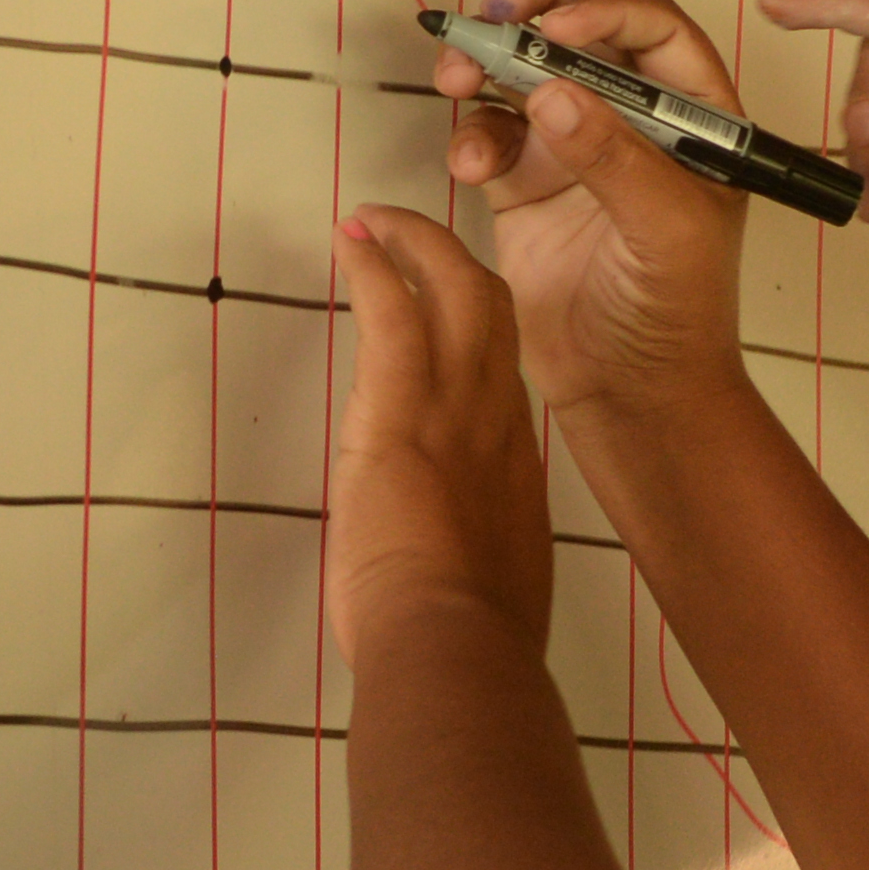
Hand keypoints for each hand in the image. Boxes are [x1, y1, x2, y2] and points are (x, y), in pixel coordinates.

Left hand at [324, 202, 553, 665]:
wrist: (455, 647)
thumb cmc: (461, 644)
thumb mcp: (488, 594)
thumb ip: (474, 564)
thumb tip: (453, 581)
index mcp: (515, 473)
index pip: (505, 383)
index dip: (481, 343)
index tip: (452, 324)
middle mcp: (498, 426)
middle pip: (496, 317)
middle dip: (457, 268)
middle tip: (416, 241)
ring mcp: (456, 413)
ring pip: (455, 295)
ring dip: (413, 248)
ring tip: (375, 221)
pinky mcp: (403, 412)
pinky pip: (395, 316)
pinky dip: (375, 271)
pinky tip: (353, 243)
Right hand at [424, 0, 753, 425]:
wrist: (628, 392)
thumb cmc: (677, 316)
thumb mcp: (665, 231)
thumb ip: (615, 159)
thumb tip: (557, 91)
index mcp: (695, 115)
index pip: (654, 27)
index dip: (605, 12)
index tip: (555, 32)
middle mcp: (636, 117)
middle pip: (587, 23)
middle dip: (539, 3)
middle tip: (498, 10)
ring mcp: (578, 143)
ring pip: (527, 66)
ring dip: (486, 58)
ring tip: (455, 76)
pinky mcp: (526, 179)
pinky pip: (489, 129)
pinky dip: (471, 134)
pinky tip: (471, 166)